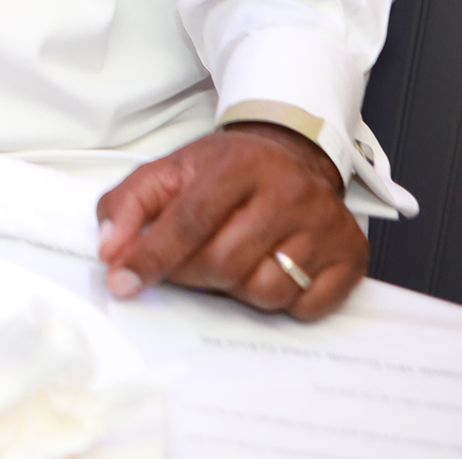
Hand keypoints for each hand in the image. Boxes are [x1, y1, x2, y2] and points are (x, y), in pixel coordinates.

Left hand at [95, 122, 365, 319]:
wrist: (291, 154)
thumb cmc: (224, 170)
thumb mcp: (169, 172)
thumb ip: (127, 205)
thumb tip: (110, 251)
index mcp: (238, 165)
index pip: (189, 221)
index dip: (152, 257)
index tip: (123, 282)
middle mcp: (289, 191)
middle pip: (225, 263)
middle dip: (192, 275)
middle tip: (186, 264)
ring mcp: (325, 224)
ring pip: (265, 290)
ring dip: (237, 289)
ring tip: (234, 259)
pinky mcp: (351, 254)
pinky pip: (306, 306)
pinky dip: (282, 301)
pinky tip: (272, 269)